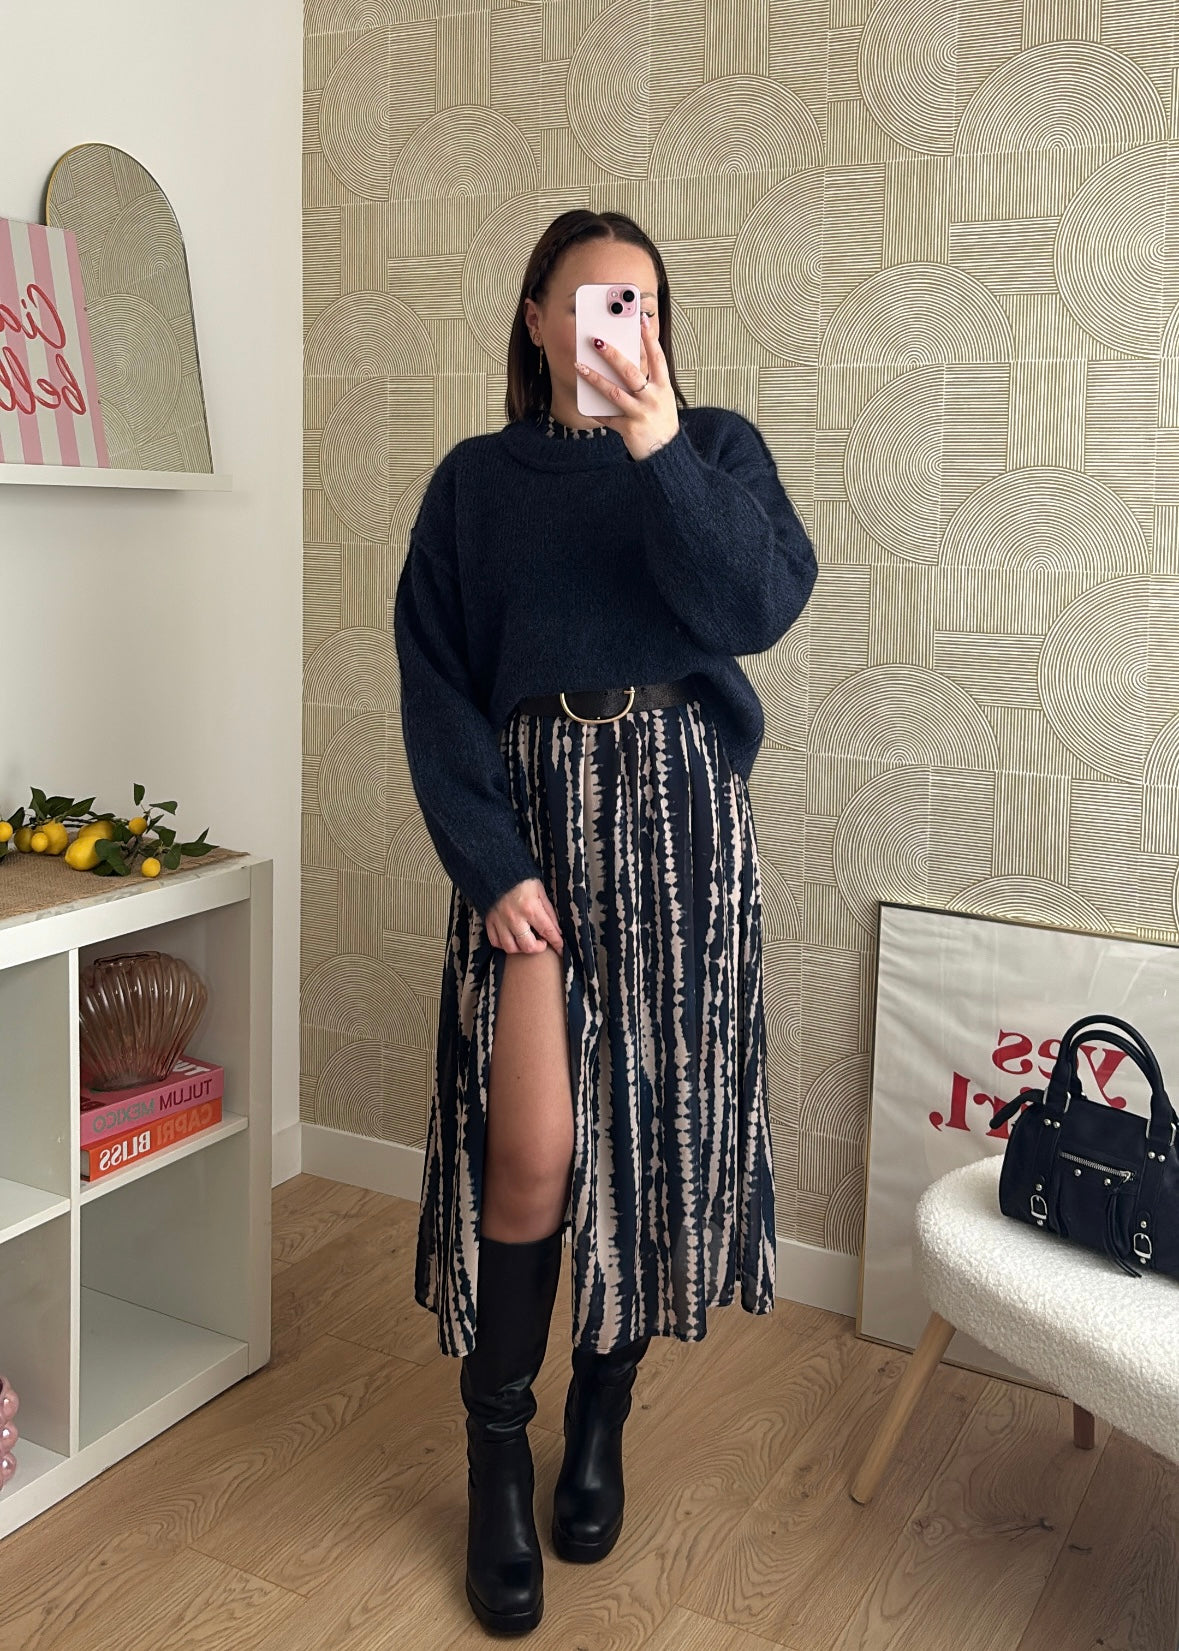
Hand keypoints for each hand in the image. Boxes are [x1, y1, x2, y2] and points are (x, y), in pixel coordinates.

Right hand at [485, 878, 563, 953]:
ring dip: (521, 948)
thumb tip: (557, 929)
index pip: (547, 931)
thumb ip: (548, 911)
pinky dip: (504, 944)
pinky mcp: (489, 920)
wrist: (496, 869)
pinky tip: (511, 939)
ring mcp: (500, 921)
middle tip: (542, 942)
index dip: (556, 942)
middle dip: (538, 948)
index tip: (561, 948)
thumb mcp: (540, 891)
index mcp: (530, 908)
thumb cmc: (521, 879)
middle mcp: (515, 918)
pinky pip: (495, 941)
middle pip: (527, 946)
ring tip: (526, 941)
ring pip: (510, 947)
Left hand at [575, 312, 679, 462]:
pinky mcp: (629, 428)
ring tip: (579, 366)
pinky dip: (596, 410)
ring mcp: (641, 414)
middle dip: (612, 355)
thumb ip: (648, 381)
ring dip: (594, 378)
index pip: (657, 357)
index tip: (641, 319)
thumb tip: (625, 362)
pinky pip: (608, 417)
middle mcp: (653, 398)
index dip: (649, 337)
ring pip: (614, 392)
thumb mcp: (662, 399)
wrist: (666, 454)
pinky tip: (585, 401)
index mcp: (663, 388)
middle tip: (596, 340)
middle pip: (630, 371)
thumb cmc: (661, 423)